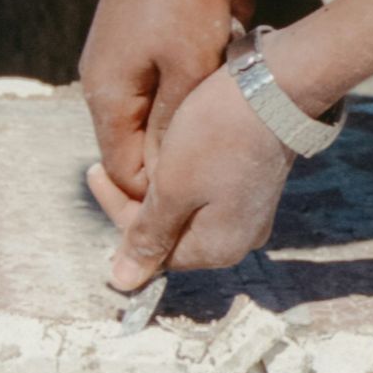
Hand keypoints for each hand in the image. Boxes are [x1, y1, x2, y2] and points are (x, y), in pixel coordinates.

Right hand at [78, 0, 253, 197]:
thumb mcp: (189, 70)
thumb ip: (171, 130)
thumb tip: (165, 181)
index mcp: (107, 97)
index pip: (125, 172)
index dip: (168, 182)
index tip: (214, 165)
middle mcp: (105, 81)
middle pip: (150, 135)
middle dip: (198, 116)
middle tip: (233, 88)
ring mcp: (122, 56)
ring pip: (174, 95)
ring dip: (211, 75)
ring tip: (232, 33)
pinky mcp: (143, 34)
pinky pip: (181, 60)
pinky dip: (211, 42)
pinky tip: (229, 6)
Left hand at [86, 65, 292, 289]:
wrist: (276, 89)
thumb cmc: (219, 137)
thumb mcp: (173, 189)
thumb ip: (148, 237)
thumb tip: (123, 283)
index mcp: (217, 248)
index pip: (152, 250)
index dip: (118, 212)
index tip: (95, 172)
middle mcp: (237, 238)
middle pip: (168, 230)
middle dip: (135, 197)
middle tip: (108, 159)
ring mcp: (248, 212)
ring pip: (184, 207)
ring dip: (155, 183)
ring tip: (138, 150)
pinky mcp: (252, 184)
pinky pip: (204, 190)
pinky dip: (179, 172)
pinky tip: (170, 144)